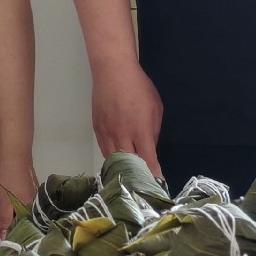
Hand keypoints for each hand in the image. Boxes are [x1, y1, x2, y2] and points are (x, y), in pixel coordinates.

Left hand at [0, 155, 37, 229]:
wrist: (15, 155)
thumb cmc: (8, 179)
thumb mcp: (3, 202)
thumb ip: (4, 221)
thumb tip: (4, 238)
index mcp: (32, 212)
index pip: (23, 231)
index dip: (10, 236)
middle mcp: (37, 208)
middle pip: (25, 224)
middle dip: (11, 229)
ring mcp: (35, 199)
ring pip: (24, 215)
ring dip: (13, 220)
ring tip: (0, 221)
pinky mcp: (32, 191)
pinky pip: (25, 207)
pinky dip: (16, 211)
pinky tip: (8, 208)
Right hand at [90, 61, 164, 179]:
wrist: (113, 71)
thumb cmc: (139, 86)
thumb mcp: (156, 107)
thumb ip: (153, 130)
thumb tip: (150, 147)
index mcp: (140, 129)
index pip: (147, 160)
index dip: (153, 174)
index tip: (158, 184)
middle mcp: (122, 135)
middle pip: (128, 165)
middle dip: (136, 176)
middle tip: (143, 183)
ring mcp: (107, 133)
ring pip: (113, 160)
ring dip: (123, 168)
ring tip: (130, 175)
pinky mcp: (97, 129)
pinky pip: (104, 150)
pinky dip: (112, 157)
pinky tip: (118, 159)